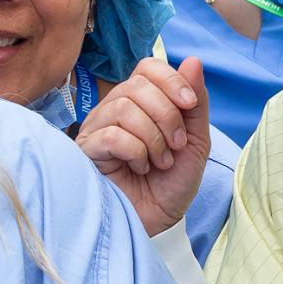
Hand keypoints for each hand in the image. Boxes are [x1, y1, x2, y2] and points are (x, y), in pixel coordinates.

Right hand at [76, 56, 209, 237]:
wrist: (160, 223)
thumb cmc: (171, 184)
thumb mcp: (195, 141)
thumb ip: (195, 103)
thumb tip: (193, 60)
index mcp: (140, 103)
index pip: (148, 67)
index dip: (171, 80)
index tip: (190, 106)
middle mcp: (114, 110)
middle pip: (137, 85)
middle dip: (166, 115)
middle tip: (176, 146)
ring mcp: (97, 129)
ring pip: (124, 109)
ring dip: (153, 138)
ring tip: (160, 162)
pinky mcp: (87, 151)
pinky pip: (112, 135)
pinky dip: (136, 152)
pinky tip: (139, 168)